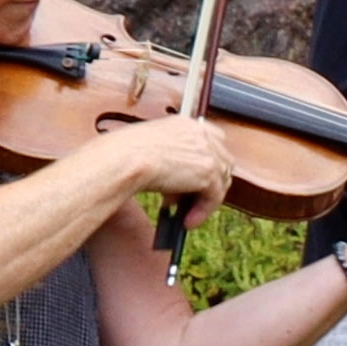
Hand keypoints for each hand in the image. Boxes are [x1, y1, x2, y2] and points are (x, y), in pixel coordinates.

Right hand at [113, 114, 234, 225]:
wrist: (125, 159)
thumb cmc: (126, 153)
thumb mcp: (153, 150)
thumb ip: (172, 159)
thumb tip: (179, 181)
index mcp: (186, 124)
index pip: (213, 140)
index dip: (209, 161)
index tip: (200, 179)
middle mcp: (200, 134)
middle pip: (221, 163)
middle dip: (207, 184)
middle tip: (186, 200)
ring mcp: (207, 151)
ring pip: (220, 182)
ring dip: (202, 200)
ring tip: (183, 213)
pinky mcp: (208, 171)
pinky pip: (213, 197)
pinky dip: (202, 212)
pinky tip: (186, 221)